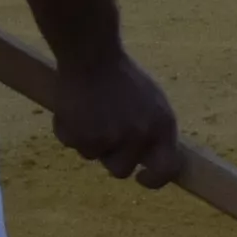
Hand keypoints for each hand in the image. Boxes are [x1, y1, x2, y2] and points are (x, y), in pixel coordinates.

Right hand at [38, 44, 184, 185]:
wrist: (92, 55)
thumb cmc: (123, 77)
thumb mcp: (153, 102)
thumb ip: (154, 131)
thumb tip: (150, 160)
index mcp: (162, 127)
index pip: (166, 169)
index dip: (154, 181)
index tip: (141, 177)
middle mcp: (138, 136)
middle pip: (121, 170)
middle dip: (111, 156)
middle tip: (105, 131)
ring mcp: (108, 138)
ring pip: (92, 156)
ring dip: (89, 139)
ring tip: (91, 110)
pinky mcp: (79, 136)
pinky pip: (72, 144)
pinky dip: (70, 130)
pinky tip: (75, 107)